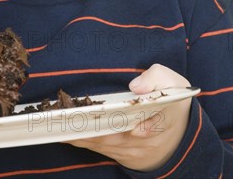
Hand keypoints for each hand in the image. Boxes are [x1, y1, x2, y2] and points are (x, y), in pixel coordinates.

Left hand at [66, 64, 191, 171]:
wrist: (178, 134)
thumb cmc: (171, 101)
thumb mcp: (174, 83)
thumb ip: (157, 78)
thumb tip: (136, 85)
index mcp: (163, 117)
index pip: (148, 122)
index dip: (127, 122)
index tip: (115, 121)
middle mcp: (144, 140)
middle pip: (114, 134)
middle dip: (89, 126)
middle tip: (65, 116)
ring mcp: (131, 151)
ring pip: (102, 143)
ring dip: (79, 133)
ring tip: (55, 121)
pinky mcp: (120, 155)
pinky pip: (97, 148)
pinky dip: (80, 139)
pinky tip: (62, 130)